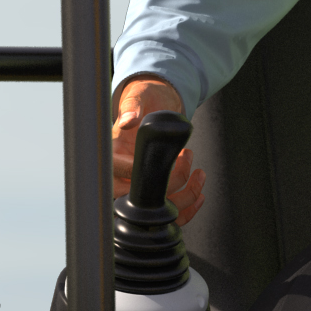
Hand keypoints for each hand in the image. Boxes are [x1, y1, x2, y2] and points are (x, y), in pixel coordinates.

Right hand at [109, 76, 202, 219]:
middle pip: (138, 198)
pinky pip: (168, 213)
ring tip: (198, 172)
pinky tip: (199, 192)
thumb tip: (128, 121)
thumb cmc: (144, 99)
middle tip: (186, 158)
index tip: (163, 159)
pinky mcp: (154, 192)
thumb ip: (132, 107)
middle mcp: (122, 175)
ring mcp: (138, 186)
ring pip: (157, 209)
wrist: (155, 103)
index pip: (118, 172)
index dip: (140, 171)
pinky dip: (187, 208)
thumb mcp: (138, 97)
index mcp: (111, 153)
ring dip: (185, 196)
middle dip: (170, 182)